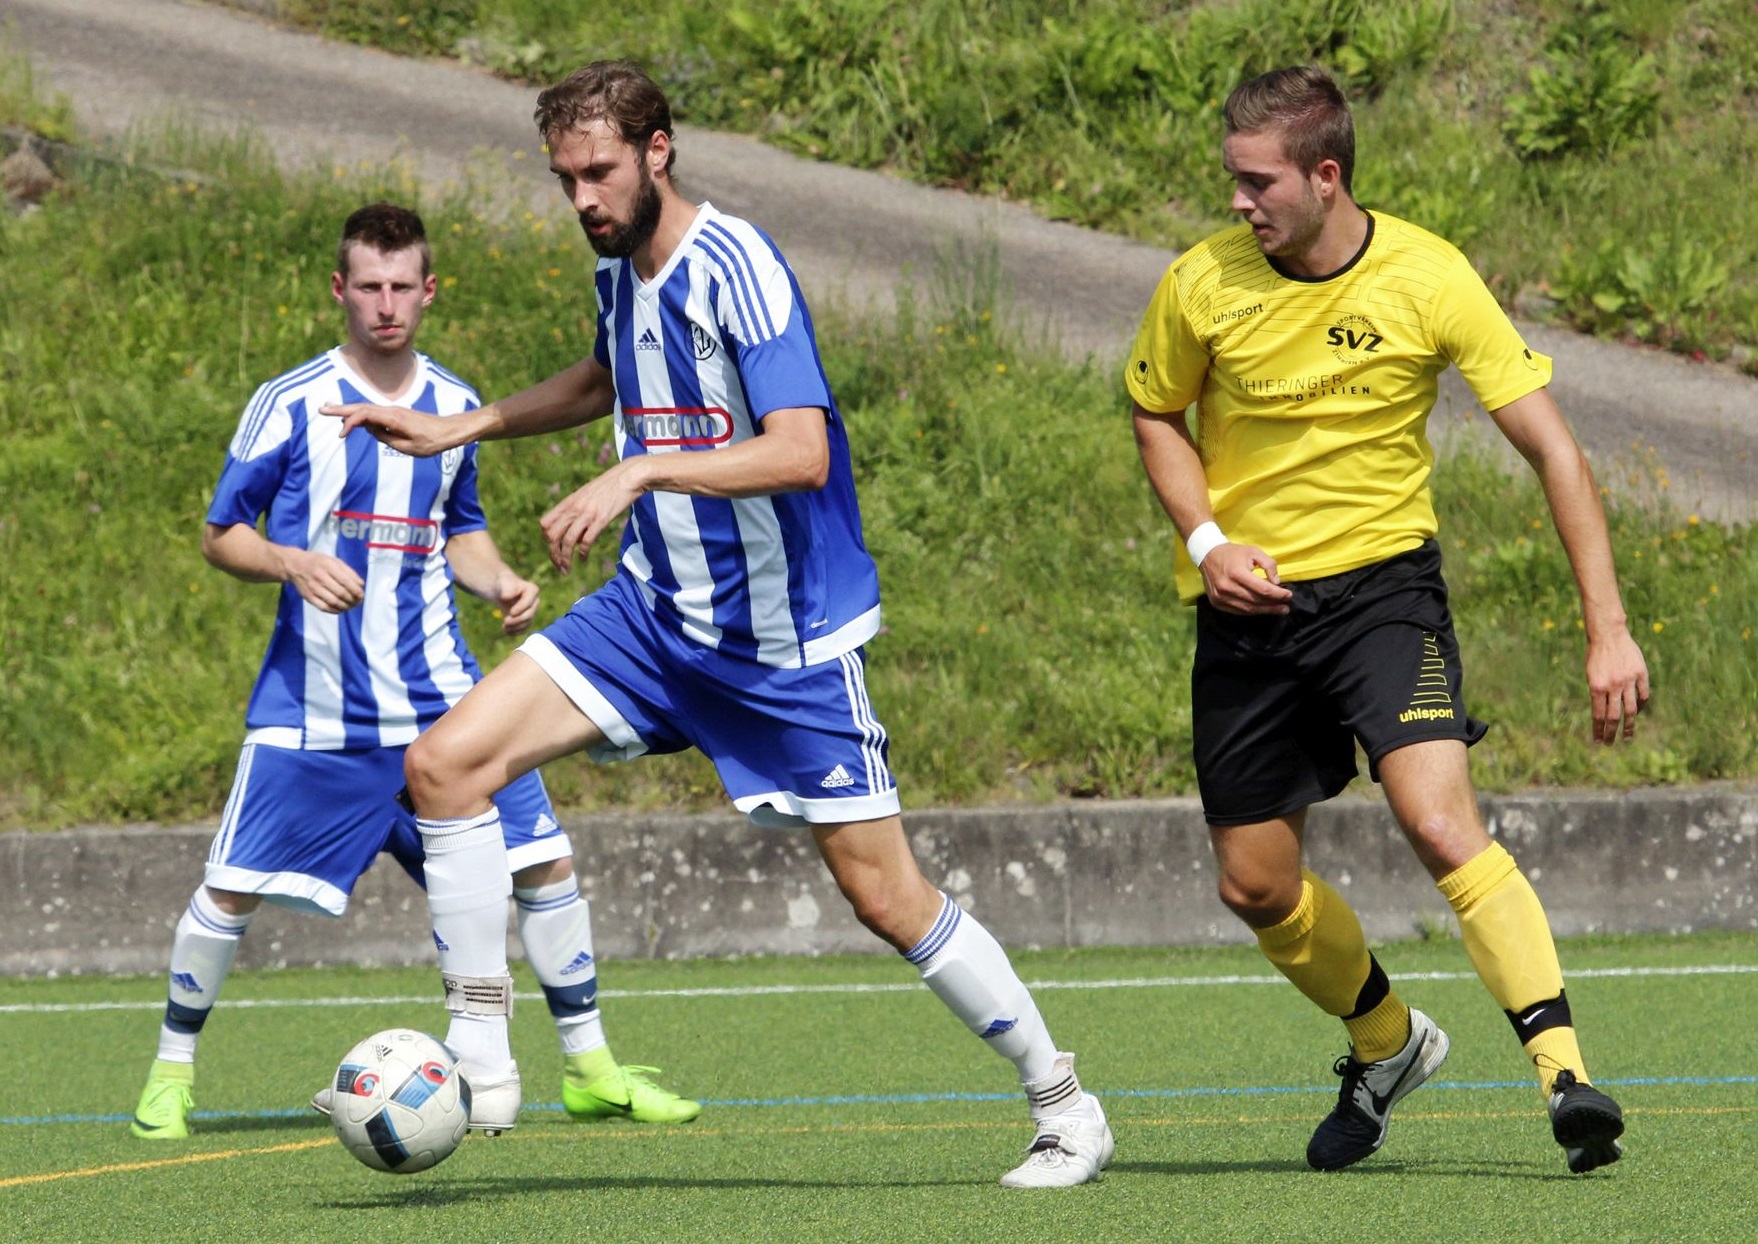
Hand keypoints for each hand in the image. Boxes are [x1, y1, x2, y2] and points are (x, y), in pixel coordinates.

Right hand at [284, 548, 363, 612]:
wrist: (295, 565)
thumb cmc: (319, 562)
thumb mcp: (334, 561)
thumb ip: (349, 571)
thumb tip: (361, 585)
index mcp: (328, 566)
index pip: (346, 581)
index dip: (356, 591)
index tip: (362, 594)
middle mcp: (320, 577)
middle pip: (341, 593)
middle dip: (353, 600)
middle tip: (358, 601)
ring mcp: (313, 588)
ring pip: (333, 602)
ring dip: (346, 606)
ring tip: (352, 606)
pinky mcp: (308, 597)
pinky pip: (324, 607)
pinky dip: (335, 610)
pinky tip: (341, 609)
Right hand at [320, 402, 455, 458]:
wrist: (449, 431)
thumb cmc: (432, 442)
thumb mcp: (409, 447)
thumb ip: (386, 438)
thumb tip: (369, 429)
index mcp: (394, 418)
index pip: (364, 416)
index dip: (350, 424)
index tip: (341, 435)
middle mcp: (392, 411)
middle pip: (361, 408)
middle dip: (340, 409)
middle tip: (321, 409)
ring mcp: (393, 411)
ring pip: (366, 408)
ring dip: (347, 409)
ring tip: (329, 409)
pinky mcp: (396, 415)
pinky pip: (374, 413)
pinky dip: (360, 413)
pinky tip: (352, 416)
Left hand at [490, 570, 540, 635]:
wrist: (501, 590)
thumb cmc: (502, 584)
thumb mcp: (502, 583)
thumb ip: (505, 588)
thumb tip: (507, 597)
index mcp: (532, 590)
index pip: (529, 602)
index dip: (521, 609)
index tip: (510, 612)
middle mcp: (535, 601)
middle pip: (529, 615)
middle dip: (517, 620)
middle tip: (505, 622)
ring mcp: (531, 611)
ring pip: (526, 624)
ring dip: (515, 628)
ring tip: (504, 627)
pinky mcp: (525, 619)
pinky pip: (523, 629)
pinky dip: (515, 632)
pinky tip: (506, 631)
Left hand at [540, 460, 645, 572]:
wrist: (629, 477)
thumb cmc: (610, 486)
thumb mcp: (587, 494)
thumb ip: (577, 510)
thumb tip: (574, 530)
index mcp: (569, 502)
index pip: (545, 523)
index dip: (546, 539)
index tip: (553, 548)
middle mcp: (574, 508)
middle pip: (552, 535)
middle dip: (552, 554)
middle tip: (558, 565)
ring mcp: (587, 514)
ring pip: (567, 541)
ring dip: (565, 559)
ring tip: (567, 569)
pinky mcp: (601, 520)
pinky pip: (586, 541)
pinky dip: (582, 553)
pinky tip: (583, 559)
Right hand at [1200, 542, 1293, 614]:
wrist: (1207, 555)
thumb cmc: (1233, 553)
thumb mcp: (1254, 551)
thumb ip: (1269, 565)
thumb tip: (1276, 583)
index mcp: (1237, 573)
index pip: (1262, 589)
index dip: (1278, 594)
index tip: (1289, 595)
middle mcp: (1227, 587)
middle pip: (1256, 601)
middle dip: (1273, 604)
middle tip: (1286, 606)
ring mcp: (1220, 597)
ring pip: (1248, 609)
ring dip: (1265, 611)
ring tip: (1278, 610)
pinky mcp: (1216, 603)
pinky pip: (1238, 611)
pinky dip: (1252, 611)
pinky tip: (1262, 609)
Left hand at [1586, 629, 1649, 743]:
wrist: (1608, 634)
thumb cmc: (1596, 655)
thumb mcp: (1590, 674)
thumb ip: (1597, 693)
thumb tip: (1604, 714)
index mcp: (1596, 686)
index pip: (1598, 715)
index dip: (1599, 730)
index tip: (1598, 742)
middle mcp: (1612, 686)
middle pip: (1614, 716)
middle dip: (1611, 733)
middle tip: (1611, 744)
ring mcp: (1628, 680)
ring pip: (1631, 709)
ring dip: (1628, 726)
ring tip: (1627, 737)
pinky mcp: (1641, 674)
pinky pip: (1643, 695)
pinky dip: (1641, 706)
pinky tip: (1638, 713)